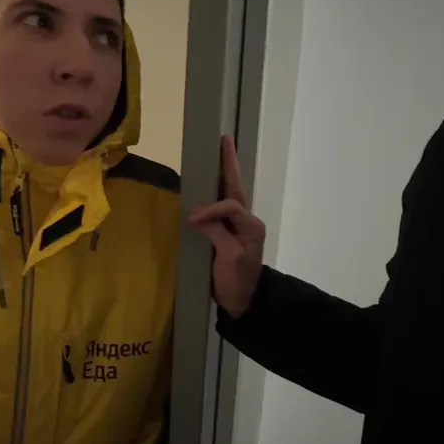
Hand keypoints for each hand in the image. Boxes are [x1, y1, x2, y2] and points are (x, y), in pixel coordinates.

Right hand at [188, 136, 265, 318]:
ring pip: (228, 194)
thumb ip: (217, 234)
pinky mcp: (226, 234)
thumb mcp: (229, 259)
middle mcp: (246, 221)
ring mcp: (237, 227)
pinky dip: (212, 194)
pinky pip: (220, 208)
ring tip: (217, 154)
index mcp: (251, 225)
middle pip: (234, 187)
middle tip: (224, 140)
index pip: (229, 205)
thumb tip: (198, 216)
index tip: (192, 220)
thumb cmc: (238, 281)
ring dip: (222, 174)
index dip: (211, 209)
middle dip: (228, 164)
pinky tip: (205, 185)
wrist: (243, 303)